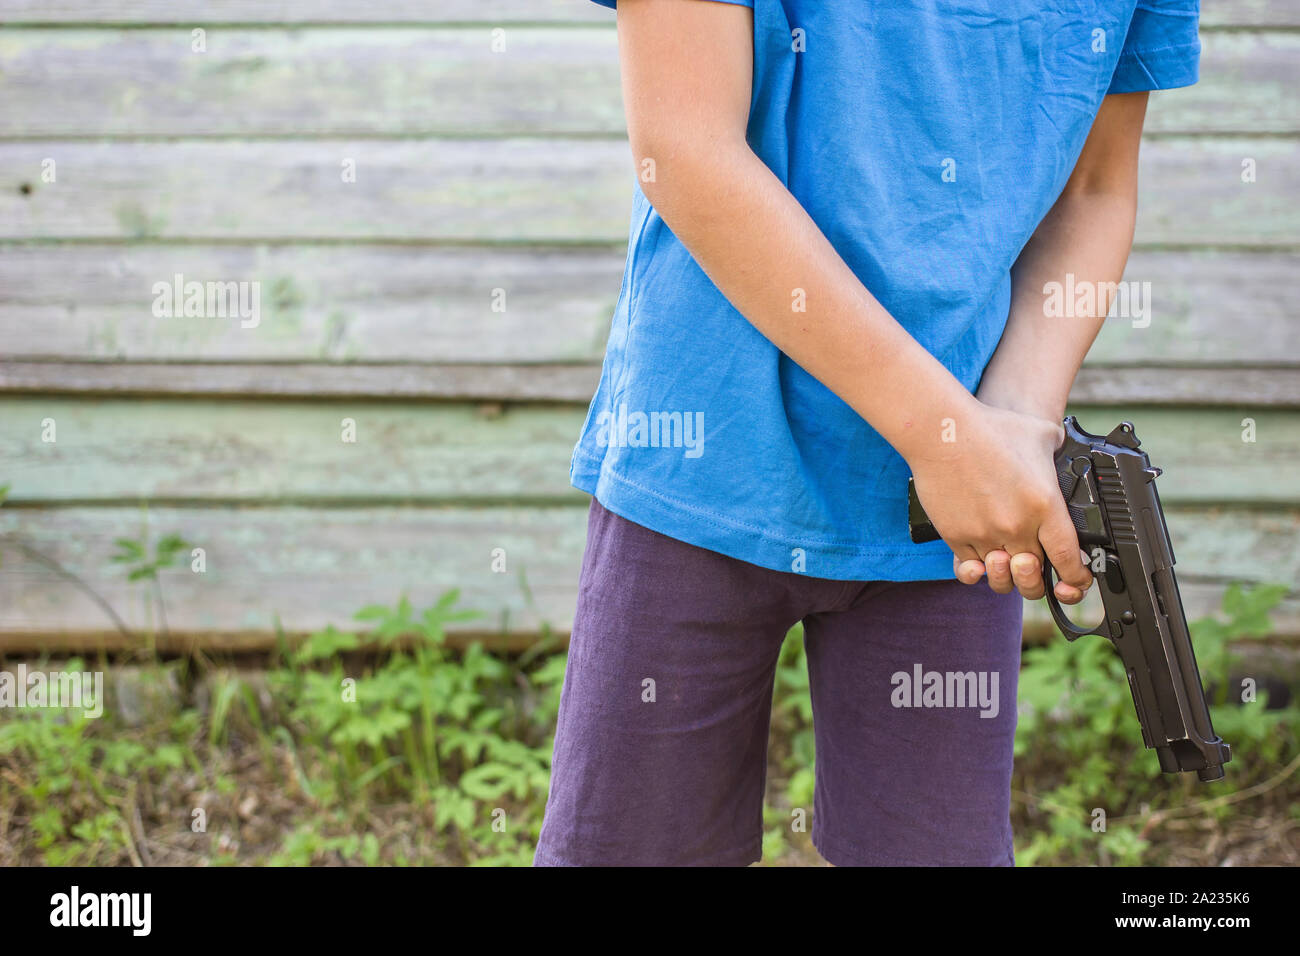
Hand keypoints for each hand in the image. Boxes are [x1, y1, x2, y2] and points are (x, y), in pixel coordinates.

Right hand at [907, 402, 1092, 602]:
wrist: (943, 431)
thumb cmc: (990, 428)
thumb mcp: (1042, 433)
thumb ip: (1060, 450)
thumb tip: (1069, 449)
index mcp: (1045, 505)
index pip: (1068, 559)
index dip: (1075, 577)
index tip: (1074, 578)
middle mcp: (1016, 526)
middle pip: (1034, 575)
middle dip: (1037, 578)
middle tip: (1034, 568)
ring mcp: (984, 534)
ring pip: (1001, 576)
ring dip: (1006, 575)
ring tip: (1006, 560)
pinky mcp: (956, 536)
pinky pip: (970, 567)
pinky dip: (978, 566)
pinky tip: (981, 556)